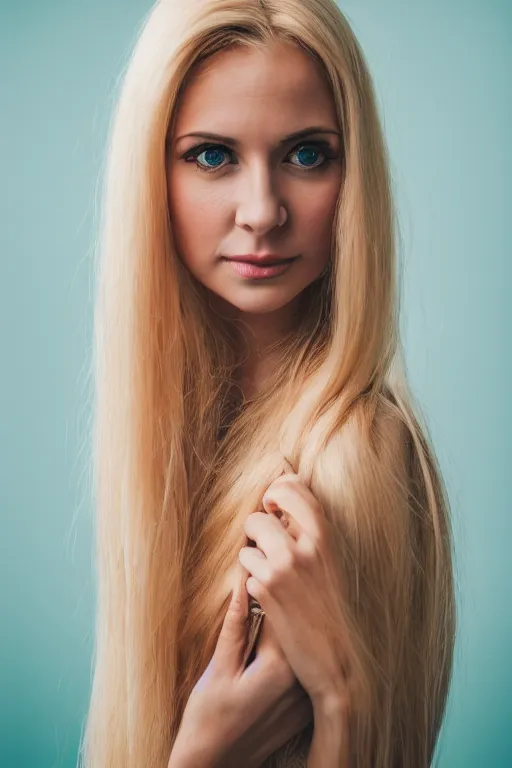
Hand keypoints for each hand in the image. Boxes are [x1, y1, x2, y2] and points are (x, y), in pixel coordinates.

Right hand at [168, 564, 312, 767]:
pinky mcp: (304, 706)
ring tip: (276, 600)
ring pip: (302, 645)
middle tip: (270, 572)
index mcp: (279, 667)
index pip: (283, 609)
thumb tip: (243, 583)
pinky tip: (282, 637)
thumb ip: (235, 624)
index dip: (272, 581)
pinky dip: (294, 649)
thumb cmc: (207, 718)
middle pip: (297, 626)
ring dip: (290, 622)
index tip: (261, 560)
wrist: (214, 765)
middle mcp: (300, 680)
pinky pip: (303, 666)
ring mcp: (305, 696)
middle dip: (283, 598)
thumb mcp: (217, 668)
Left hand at [239, 472, 349, 708]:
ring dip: (251, 557)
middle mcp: (304, 546)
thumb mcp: (329, 559)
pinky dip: (252, 582)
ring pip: (248, 541)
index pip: (292, 487)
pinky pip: (245, 570)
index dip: (275, 492)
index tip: (272, 506)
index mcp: (323, 535)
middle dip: (255, 527)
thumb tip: (282, 494)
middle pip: (260, 514)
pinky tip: (269, 598)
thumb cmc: (330, 605)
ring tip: (269, 574)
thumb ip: (308, 529)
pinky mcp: (266, 589)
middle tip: (263, 542)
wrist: (334, 657)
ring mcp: (283, 566)